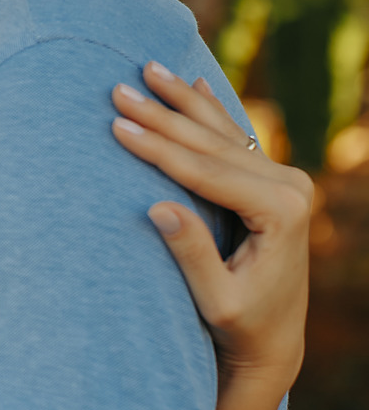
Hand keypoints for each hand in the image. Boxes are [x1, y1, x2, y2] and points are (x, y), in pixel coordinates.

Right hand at [111, 63, 311, 387]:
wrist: (275, 339)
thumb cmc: (242, 326)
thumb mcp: (216, 301)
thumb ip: (192, 254)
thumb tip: (159, 208)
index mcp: (281, 213)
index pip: (206, 172)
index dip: (158, 149)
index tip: (118, 126)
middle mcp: (291, 187)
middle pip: (212, 144)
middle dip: (162, 115)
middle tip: (118, 89)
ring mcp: (287, 181)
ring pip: (223, 133)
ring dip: (181, 101)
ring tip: (148, 69)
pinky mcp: (277, 182)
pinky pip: (236, 139)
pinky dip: (211, 112)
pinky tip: (195, 86)